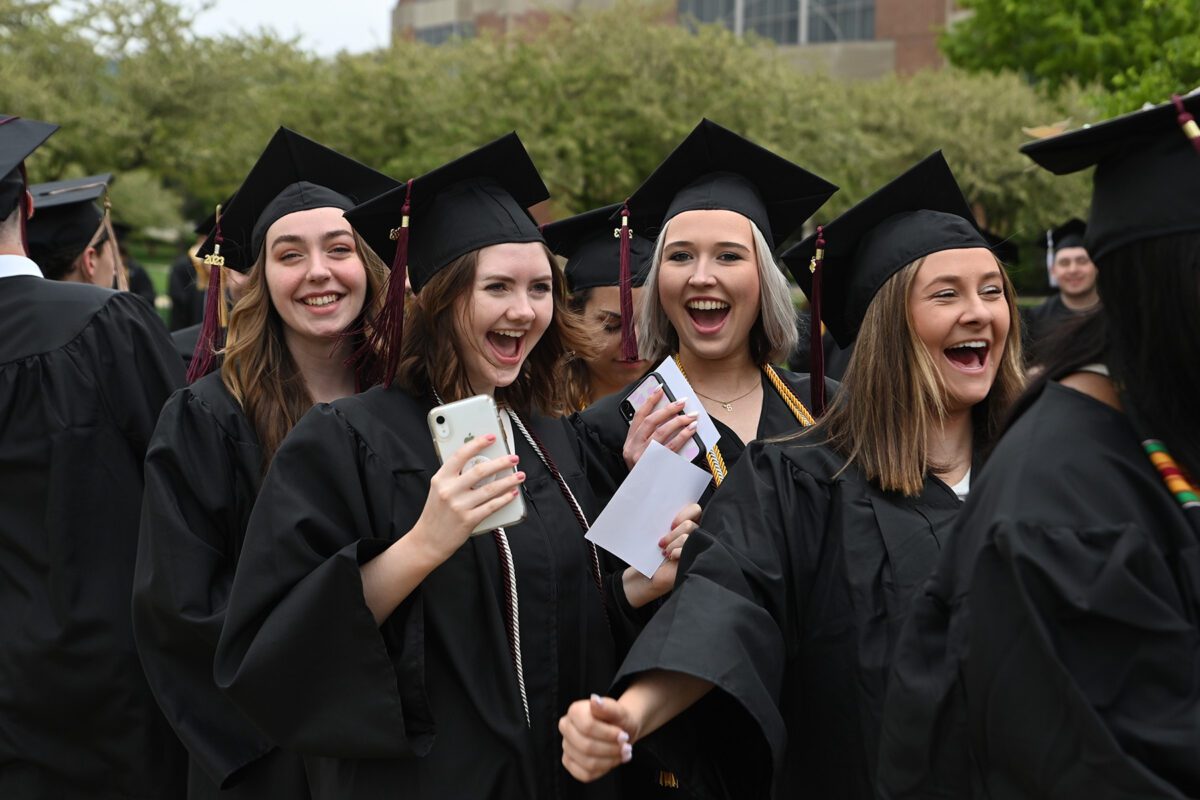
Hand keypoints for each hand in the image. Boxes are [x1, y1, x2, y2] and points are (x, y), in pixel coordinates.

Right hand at [410, 434, 523, 563]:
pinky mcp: (468, 520)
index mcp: (440, 478)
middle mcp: (449, 490)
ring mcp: (459, 506)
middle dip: (501, 462)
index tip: (491, 437)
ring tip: (519, 476)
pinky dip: (505, 498)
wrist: (428, 540)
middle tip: (513, 458)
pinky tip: (512, 494)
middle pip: (480, 470)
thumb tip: (481, 463)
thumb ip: (455, 477)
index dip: (477, 443)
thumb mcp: (439, 489)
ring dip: (508, 481)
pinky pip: (492, 506)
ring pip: (490, 488)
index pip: (460, 455)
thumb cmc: (436, 513)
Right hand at [560, 694, 636, 782]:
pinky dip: (603, 770)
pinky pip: (585, 774)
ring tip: (623, 754)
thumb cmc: (618, 720)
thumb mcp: (619, 711)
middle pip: (587, 746)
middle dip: (611, 749)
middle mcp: (566, 728)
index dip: (608, 734)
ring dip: (610, 761)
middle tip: (627, 747)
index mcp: (574, 711)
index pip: (587, 727)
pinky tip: (612, 761)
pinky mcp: (569, 762)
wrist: (620, 731)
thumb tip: (594, 700)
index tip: (624, 736)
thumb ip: (608, 706)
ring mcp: (566, 746)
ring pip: (587, 762)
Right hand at [622, 388, 699, 469]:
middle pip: (651, 422)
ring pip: (662, 432)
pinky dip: (683, 436)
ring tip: (691, 416)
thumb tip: (666, 419)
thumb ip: (646, 439)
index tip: (661, 389)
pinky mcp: (656, 465)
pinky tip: (691, 430)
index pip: (638, 417)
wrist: (641, 497)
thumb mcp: (638, 455)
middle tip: (682, 401)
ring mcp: (644, 457)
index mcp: (628, 443)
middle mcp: (633, 448)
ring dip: (679, 421)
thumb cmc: (644, 474)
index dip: (649, 401)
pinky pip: (672, 447)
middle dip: (668, 409)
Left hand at [622, 502, 699, 607]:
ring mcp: (699, 548)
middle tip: (662, 542)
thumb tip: (670, 509)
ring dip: (672, 544)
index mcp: (690, 525)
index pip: (695, 509)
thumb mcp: (660, 534)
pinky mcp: (697, 560)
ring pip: (687, 536)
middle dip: (673, 533)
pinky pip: (687, 548)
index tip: (671, 524)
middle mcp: (698, 536)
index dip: (684, 513)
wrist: (648, 575)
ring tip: (665, 552)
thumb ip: (669, 522)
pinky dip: (676, 552)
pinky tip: (671, 558)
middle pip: (690, 524)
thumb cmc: (654, 554)